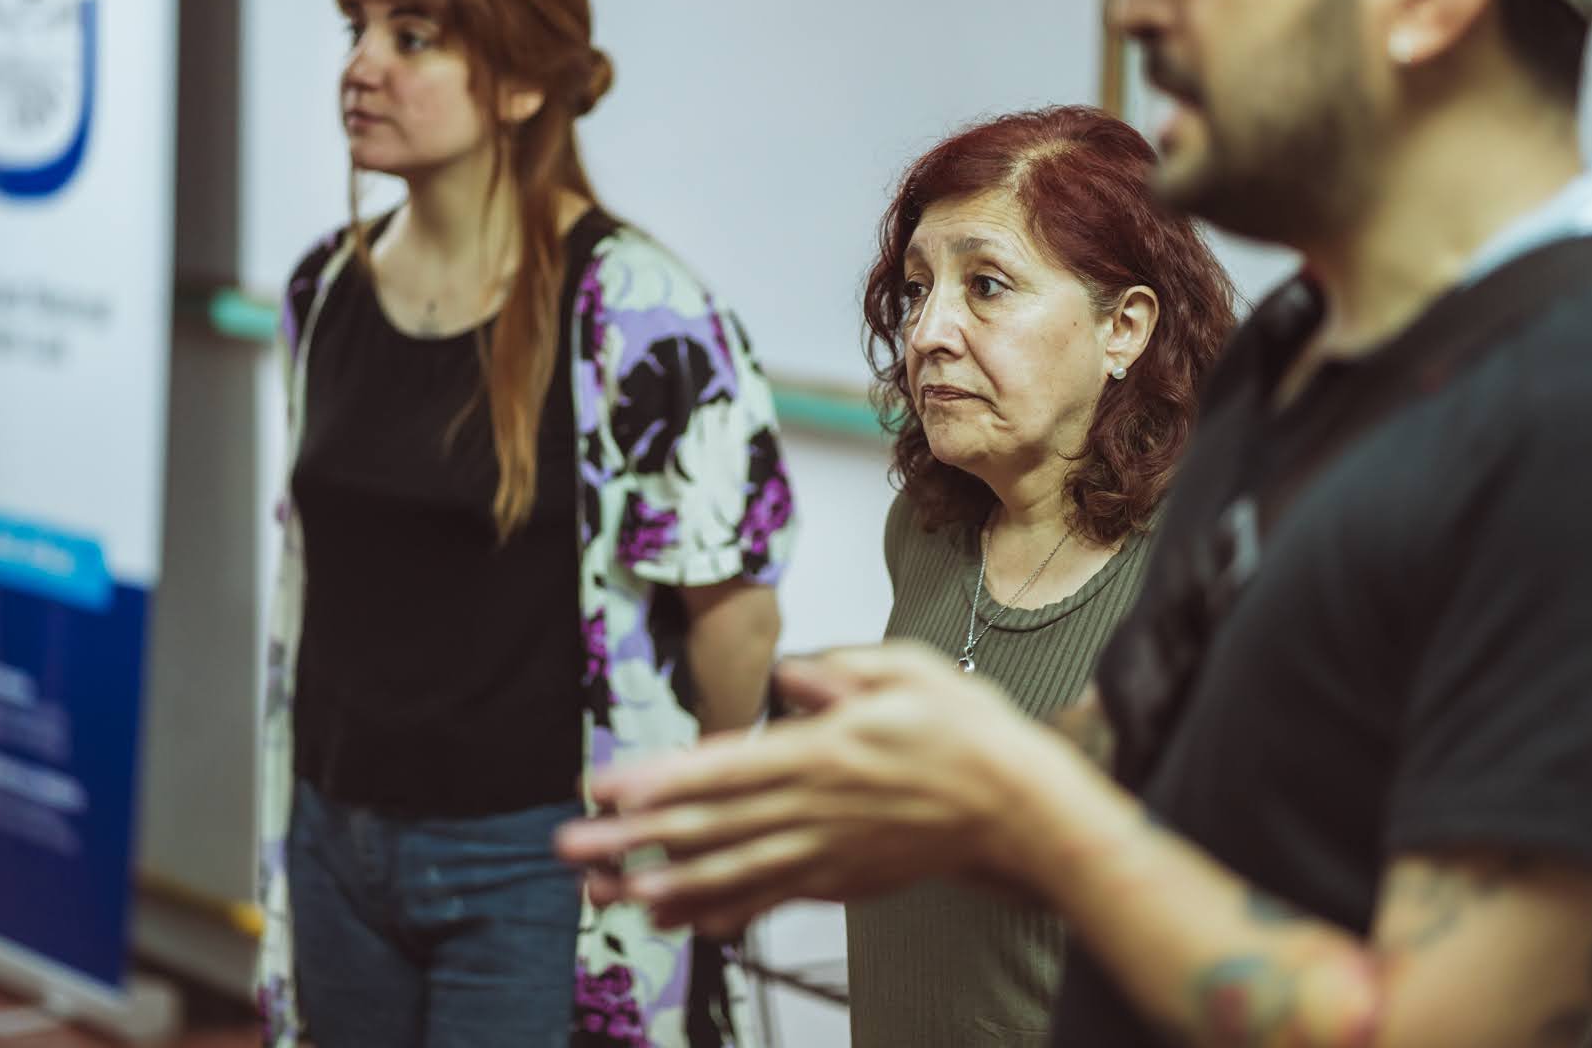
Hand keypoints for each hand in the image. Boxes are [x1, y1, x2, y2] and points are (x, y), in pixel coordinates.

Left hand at [555, 641, 1058, 935]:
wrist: (1021, 811)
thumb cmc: (968, 734)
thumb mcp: (912, 672)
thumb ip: (844, 671)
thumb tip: (791, 673)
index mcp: (823, 753)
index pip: (723, 768)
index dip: (659, 780)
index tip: (606, 789)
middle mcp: (814, 810)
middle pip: (707, 827)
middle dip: (632, 841)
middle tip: (570, 848)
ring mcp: (826, 852)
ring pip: (729, 873)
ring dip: (661, 885)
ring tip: (605, 894)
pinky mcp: (841, 880)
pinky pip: (770, 899)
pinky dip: (723, 910)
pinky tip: (682, 920)